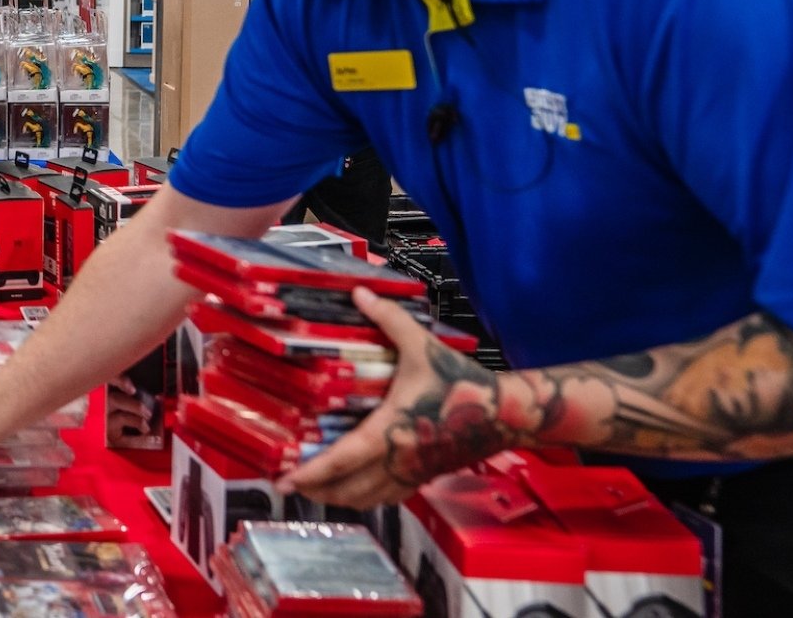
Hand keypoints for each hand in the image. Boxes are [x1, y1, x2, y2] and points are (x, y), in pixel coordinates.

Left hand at [282, 288, 520, 507]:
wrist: (506, 413)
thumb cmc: (462, 381)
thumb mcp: (422, 345)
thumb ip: (389, 318)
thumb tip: (359, 292)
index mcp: (392, 429)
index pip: (344, 459)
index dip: (312, 472)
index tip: (286, 479)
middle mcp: (399, 459)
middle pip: (348, 489)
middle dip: (315, 490)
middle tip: (287, 484)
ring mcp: (412, 472)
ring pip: (366, 498)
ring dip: (336, 497)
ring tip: (312, 488)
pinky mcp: (424, 477)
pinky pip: (387, 497)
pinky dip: (363, 497)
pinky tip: (351, 488)